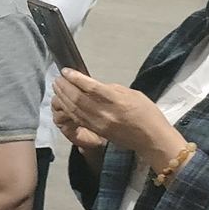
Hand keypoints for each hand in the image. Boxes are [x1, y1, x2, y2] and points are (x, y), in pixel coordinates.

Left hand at [54, 70, 176, 158]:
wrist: (151, 139)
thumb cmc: (147, 113)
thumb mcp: (132, 94)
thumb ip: (112, 90)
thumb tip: (94, 86)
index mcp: (116, 101)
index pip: (90, 88)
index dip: (75, 78)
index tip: (66, 70)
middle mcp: (104, 113)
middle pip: (77, 98)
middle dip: (65, 87)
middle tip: (58, 78)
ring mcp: (98, 123)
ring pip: (74, 109)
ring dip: (62, 97)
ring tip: (57, 87)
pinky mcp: (96, 130)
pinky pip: (77, 118)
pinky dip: (67, 108)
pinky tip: (62, 101)